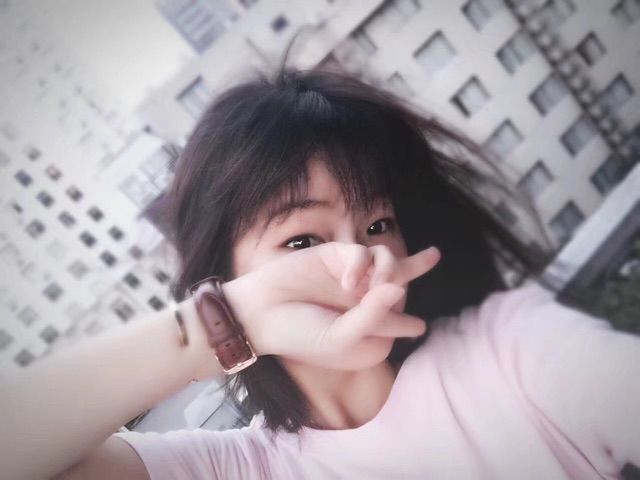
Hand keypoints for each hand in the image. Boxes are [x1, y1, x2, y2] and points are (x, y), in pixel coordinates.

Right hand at [224, 242, 440, 368]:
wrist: (258, 312)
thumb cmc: (298, 334)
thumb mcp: (339, 339)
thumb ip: (372, 317)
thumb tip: (398, 289)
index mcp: (366, 330)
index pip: (399, 323)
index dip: (409, 323)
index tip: (418, 326)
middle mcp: (362, 302)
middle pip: (398, 281)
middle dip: (416, 267)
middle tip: (433, 256)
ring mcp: (350, 278)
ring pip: (386, 262)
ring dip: (390, 270)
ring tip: (377, 283)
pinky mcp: (336, 257)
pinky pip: (362, 254)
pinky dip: (360, 266)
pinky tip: (348, 281)